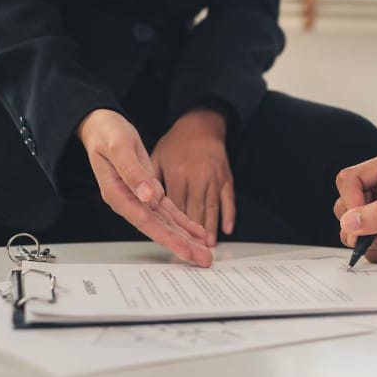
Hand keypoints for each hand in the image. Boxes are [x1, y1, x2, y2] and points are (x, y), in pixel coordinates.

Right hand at [77, 109, 211, 266]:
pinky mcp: (149, 191)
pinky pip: (168, 211)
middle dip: (182, 245)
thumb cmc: (107, 134)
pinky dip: (183, 222)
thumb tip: (148, 196)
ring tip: (204, 252)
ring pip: (166, 223)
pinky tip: (196, 232)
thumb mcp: (119, 148)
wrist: (101, 126)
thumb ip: (132, 173)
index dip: (168, 237)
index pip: (146, 222)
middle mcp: (129, 202)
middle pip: (158, 229)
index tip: (185, 249)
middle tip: (203, 259)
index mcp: (118, 194)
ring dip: (186, 238)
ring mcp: (139, 199)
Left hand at [151, 108, 233, 246]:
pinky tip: (225, 229)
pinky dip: (228, 215)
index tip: (173, 242)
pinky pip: (228, 199)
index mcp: (178, 173)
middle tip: (194, 252)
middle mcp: (198, 177)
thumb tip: (148, 200)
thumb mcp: (157, 157)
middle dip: (192, 235)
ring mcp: (214, 178)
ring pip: (211, 208)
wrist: (201, 124)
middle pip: (194, 211)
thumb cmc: (176, 142)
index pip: (174, 207)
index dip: (173, 226)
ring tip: (207, 246)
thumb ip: (148, 178)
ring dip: (210, 229)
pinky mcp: (225, 178)